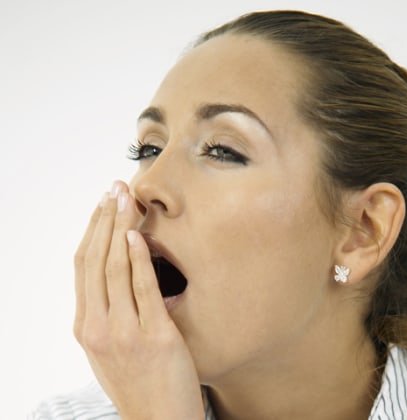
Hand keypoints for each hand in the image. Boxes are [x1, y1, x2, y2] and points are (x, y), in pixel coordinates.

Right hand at [73, 181, 203, 418]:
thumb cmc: (139, 383)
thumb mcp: (109, 351)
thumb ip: (107, 316)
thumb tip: (114, 278)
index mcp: (85, 327)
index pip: (82, 267)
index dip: (92, 230)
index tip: (102, 205)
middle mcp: (97, 327)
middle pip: (94, 260)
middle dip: (104, 219)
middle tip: (114, 188)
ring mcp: (123, 332)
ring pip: (113, 268)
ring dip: (119, 228)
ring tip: (126, 198)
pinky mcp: (153, 336)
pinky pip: (142, 289)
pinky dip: (138, 259)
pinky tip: (139, 235)